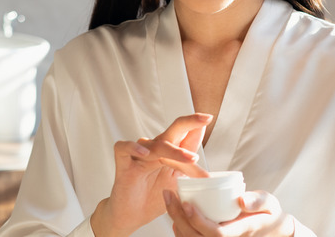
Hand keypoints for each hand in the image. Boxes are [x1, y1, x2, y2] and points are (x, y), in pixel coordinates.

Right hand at [91, 113, 211, 235]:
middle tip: (205, 119)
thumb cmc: (154, 197)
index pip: (184, 134)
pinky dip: (133, 147)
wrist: (132, 216)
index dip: (196, 125)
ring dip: (174, 150)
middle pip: (173, 130)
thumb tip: (211, 170)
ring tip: (191, 158)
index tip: (209, 118)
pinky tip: (145, 153)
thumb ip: (190, 171)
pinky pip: (124, 147)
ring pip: (156, 144)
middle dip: (189, 122)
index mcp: (170, 152)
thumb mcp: (177, 183)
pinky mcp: (123, 164)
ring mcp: (138, 155)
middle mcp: (155, 149)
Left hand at [164, 189, 295, 235]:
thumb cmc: (269, 214)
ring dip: (176, 222)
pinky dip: (181, 230)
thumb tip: (242, 200)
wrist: (271, 231)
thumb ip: (258, 201)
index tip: (187, 203)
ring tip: (169, 200)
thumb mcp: (269, 203)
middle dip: (179, 218)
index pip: (216, 233)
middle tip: (169, 195)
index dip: (198, 221)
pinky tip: (175, 214)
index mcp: (241, 231)